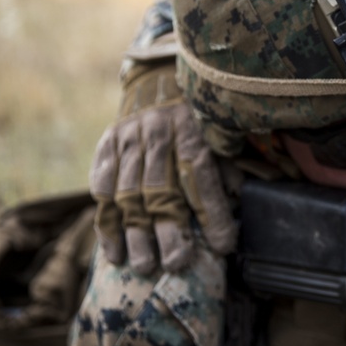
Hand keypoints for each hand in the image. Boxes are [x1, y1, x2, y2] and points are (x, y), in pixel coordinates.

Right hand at [90, 59, 236, 274]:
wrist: (158, 79)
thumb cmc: (200, 117)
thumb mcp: (222, 132)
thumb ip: (231, 166)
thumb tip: (243, 205)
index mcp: (195, 129)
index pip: (203, 176)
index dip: (213, 213)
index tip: (223, 246)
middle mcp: (160, 133)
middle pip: (162, 190)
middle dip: (169, 231)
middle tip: (175, 264)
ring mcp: (129, 138)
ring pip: (128, 192)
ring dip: (134, 233)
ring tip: (142, 265)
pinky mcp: (107, 143)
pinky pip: (102, 185)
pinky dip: (106, 219)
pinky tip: (113, 246)